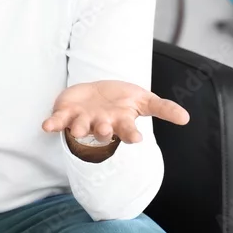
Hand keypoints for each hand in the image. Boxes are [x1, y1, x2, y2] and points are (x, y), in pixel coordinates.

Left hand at [41, 81, 189, 143]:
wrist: (97, 93)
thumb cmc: (122, 100)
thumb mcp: (144, 100)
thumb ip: (163, 108)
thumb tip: (186, 118)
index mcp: (121, 122)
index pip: (128, 131)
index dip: (131, 134)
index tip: (137, 138)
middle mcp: (102, 125)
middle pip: (103, 131)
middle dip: (104, 131)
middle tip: (106, 129)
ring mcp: (84, 121)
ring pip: (81, 128)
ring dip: (79, 129)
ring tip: (79, 128)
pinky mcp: (67, 114)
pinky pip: (58, 121)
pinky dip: (53, 124)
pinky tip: (46, 126)